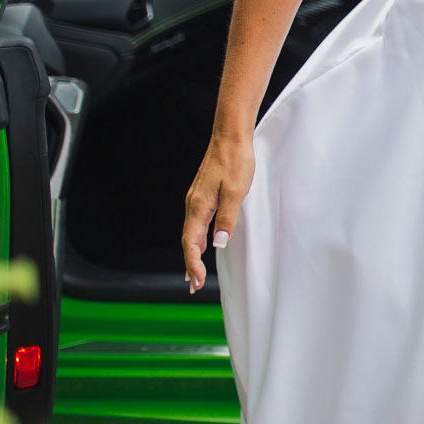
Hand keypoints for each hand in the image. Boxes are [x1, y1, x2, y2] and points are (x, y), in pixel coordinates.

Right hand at [182, 133, 253, 291]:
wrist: (230, 136)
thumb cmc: (235, 161)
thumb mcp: (236, 191)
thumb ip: (227, 218)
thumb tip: (218, 244)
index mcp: (199, 207)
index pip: (190, 243)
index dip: (193, 264)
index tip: (198, 282)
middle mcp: (193, 204)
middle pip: (187, 241)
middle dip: (190, 264)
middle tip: (194, 286)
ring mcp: (197, 199)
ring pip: (191, 232)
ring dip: (193, 253)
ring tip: (195, 272)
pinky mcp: (203, 194)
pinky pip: (197, 222)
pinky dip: (198, 238)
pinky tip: (204, 243)